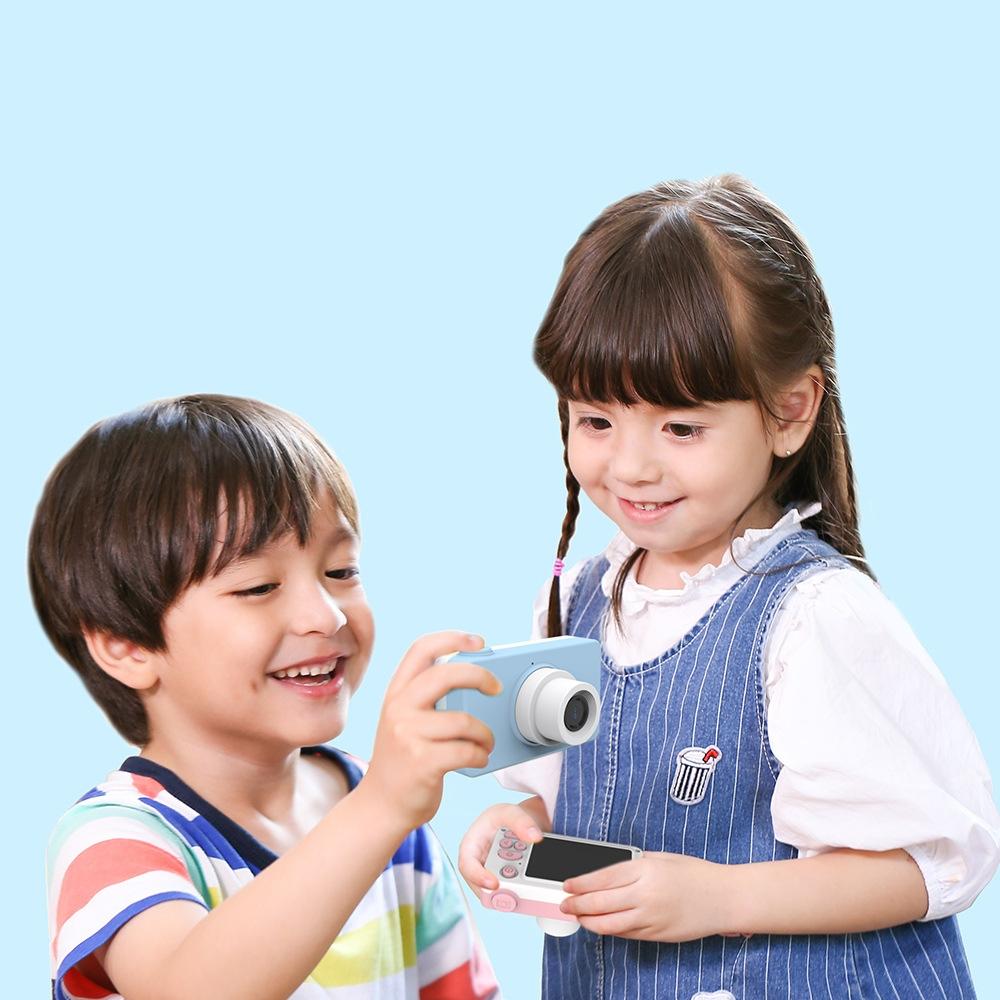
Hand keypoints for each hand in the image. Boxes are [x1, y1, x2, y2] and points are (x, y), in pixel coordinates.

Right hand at [363, 631, 499, 832]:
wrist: (380, 806)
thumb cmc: (402, 762)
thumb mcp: (403, 719)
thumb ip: (423, 697)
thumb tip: (468, 675)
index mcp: (396, 693)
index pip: (422, 650)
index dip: (452, 638)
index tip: (479, 642)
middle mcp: (399, 708)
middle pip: (446, 675)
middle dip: (480, 677)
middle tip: (495, 688)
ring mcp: (408, 735)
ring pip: (464, 721)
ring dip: (485, 734)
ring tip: (485, 743)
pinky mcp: (422, 762)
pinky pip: (467, 751)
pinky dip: (480, 755)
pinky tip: (477, 759)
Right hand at [458, 802, 544, 892]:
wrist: (522, 827)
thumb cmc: (507, 819)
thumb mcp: (510, 813)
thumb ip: (521, 821)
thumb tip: (534, 837)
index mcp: (471, 846)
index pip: (467, 865)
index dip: (477, 877)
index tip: (494, 884)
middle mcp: (479, 866)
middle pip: (484, 886)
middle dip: (502, 889)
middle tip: (520, 886)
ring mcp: (492, 877)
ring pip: (500, 893)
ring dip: (515, 892)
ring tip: (531, 880)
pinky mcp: (505, 886)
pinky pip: (513, 894)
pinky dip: (524, 891)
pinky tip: (536, 883)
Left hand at [560, 851, 734, 941]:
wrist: (723, 898)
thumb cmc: (693, 873)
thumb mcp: (660, 858)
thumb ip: (632, 866)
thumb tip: (605, 875)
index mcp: (645, 870)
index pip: (602, 878)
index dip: (580, 884)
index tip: (567, 885)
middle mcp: (645, 895)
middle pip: (600, 903)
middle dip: (577, 905)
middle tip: (564, 904)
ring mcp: (651, 918)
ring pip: (609, 925)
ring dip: (588, 922)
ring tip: (577, 917)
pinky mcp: (657, 935)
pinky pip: (626, 934)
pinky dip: (609, 930)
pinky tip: (600, 925)